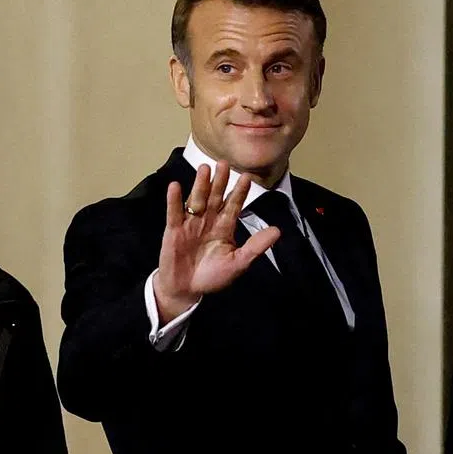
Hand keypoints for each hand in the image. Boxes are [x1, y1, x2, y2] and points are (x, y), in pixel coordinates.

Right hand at [153, 161, 279, 323]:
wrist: (187, 290)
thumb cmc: (213, 276)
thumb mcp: (238, 262)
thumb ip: (255, 246)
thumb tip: (277, 231)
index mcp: (225, 227)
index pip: (234, 205)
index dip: (240, 192)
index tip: (247, 176)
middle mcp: (208, 220)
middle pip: (215, 197)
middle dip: (220, 181)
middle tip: (224, 163)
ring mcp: (191, 223)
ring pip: (197, 199)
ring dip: (200, 185)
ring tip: (204, 169)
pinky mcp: (174, 230)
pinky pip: (174, 212)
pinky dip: (174, 200)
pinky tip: (175, 186)